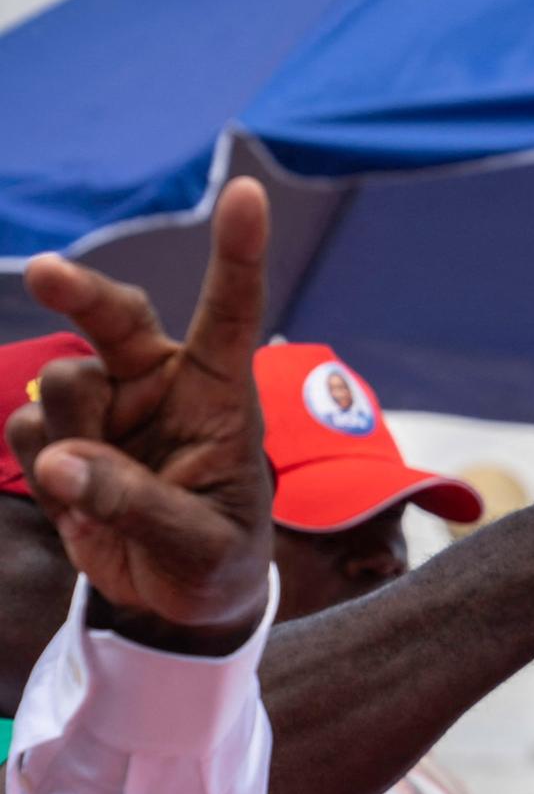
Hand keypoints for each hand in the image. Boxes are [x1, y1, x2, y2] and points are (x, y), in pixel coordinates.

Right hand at [7, 179, 273, 650]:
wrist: (181, 600)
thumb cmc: (218, 561)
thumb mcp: (201, 547)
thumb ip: (140, 508)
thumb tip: (63, 467)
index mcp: (220, 395)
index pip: (231, 314)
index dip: (238, 253)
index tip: (246, 193)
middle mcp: (159, 385)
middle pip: (113, 316)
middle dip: (78, 289)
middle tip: (47, 274)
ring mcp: (107, 407)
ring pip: (62, 386)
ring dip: (73, 436)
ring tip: (110, 491)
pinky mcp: (64, 437)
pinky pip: (28, 429)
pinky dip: (44, 465)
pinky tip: (78, 495)